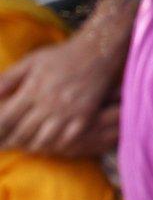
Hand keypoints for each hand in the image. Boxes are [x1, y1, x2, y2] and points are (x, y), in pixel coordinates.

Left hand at [0, 37, 117, 154]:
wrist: (97, 53)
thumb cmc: (61, 57)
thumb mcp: (31, 61)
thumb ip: (8, 78)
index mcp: (33, 89)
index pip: (6, 119)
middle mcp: (49, 103)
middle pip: (22, 133)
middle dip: (10, 142)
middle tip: (6, 146)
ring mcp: (68, 112)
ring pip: (43, 140)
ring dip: (31, 146)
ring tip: (25, 146)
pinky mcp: (84, 117)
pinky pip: (66, 140)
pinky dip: (55, 146)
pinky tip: (49, 144)